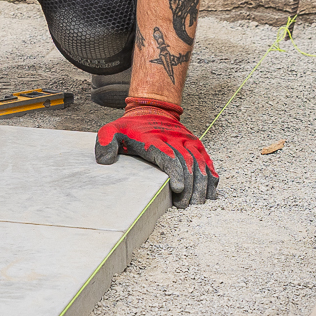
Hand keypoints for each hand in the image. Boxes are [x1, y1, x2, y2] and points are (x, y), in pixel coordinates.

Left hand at [95, 98, 218, 206]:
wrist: (151, 109)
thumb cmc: (130, 127)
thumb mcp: (111, 130)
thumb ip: (105, 142)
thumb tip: (105, 160)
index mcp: (153, 138)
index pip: (168, 156)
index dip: (176, 173)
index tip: (178, 189)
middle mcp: (173, 138)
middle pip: (187, 163)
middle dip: (189, 186)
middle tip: (185, 205)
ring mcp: (186, 140)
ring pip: (200, 163)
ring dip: (201, 184)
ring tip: (197, 203)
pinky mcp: (195, 143)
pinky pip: (207, 160)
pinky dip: (211, 176)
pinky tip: (211, 192)